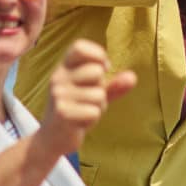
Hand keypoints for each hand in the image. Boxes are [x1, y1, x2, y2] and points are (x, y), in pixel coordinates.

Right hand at [37, 39, 134, 155]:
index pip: (80, 47)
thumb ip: (114, 86)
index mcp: (64, 68)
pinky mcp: (62, 112)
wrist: (53, 137)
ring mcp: (59, 95)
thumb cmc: (77, 110)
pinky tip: (79, 123)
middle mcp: (59, 78)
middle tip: (88, 100)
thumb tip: (132, 77)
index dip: (98, 55)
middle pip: (96, 72)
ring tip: (83, 112)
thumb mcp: (95, 94)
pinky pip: (94, 111)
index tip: (103, 68)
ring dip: (98, 107)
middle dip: (101, 89)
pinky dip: (92, 119)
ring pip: (98, 95)